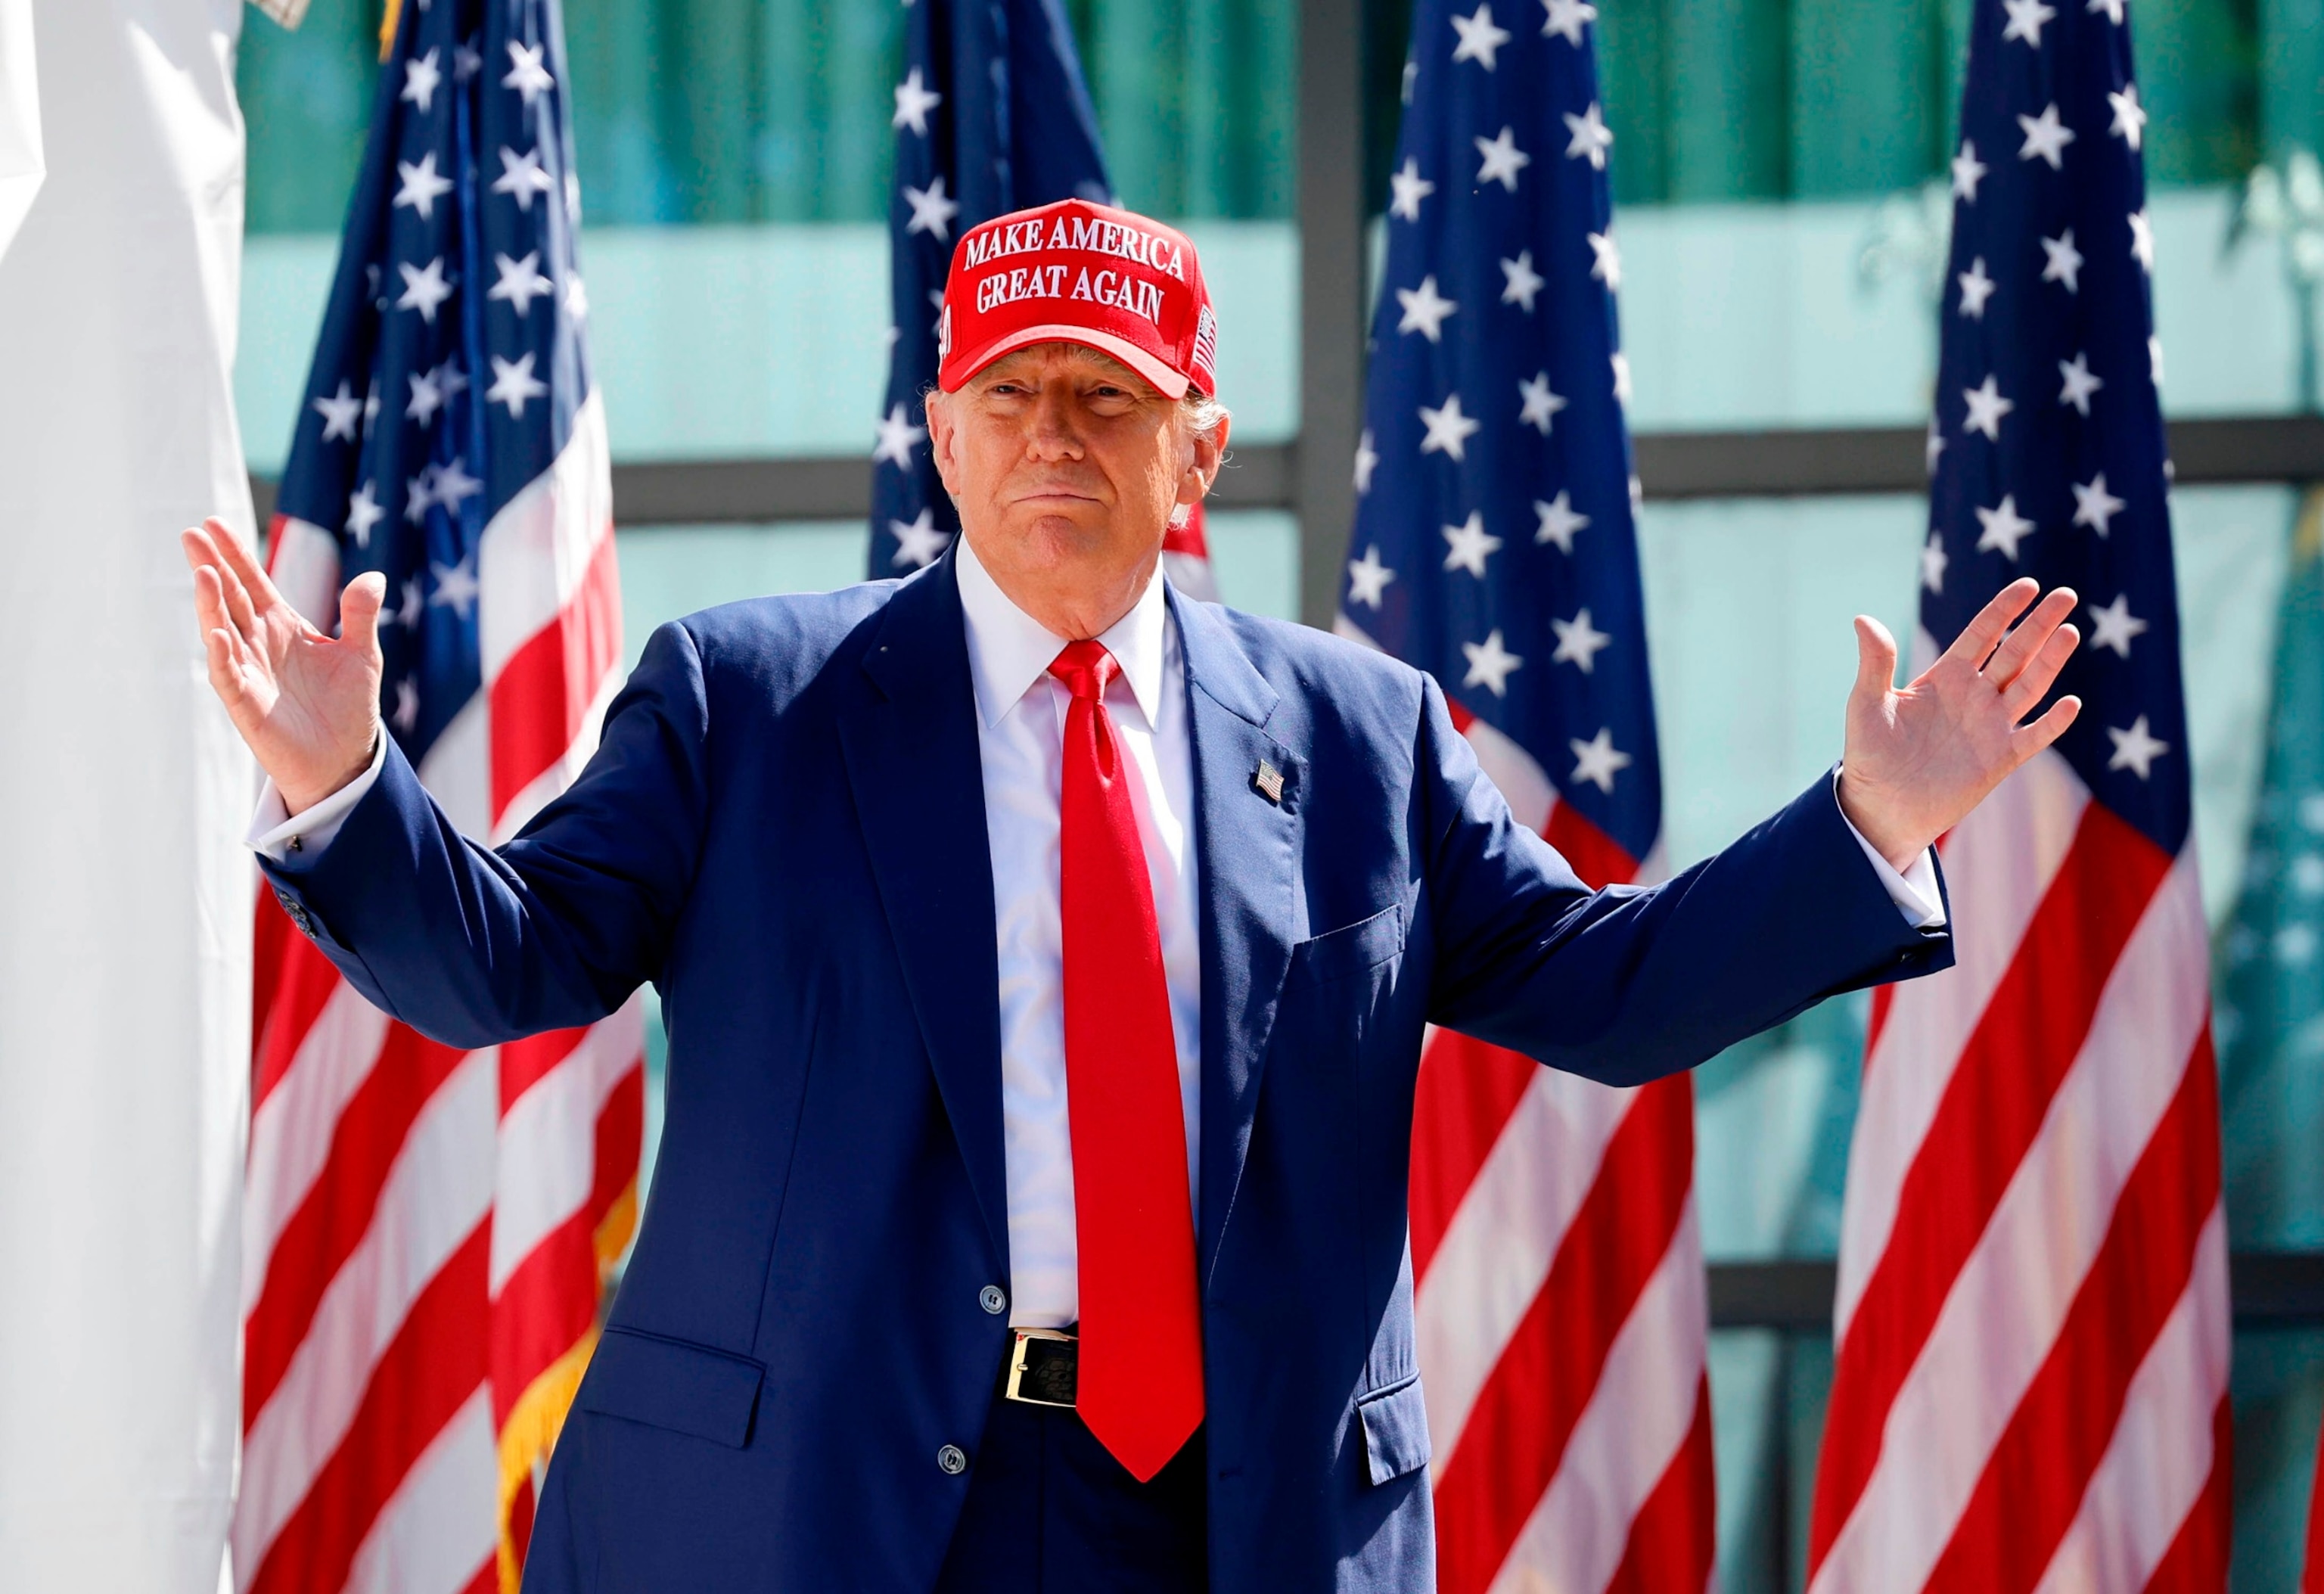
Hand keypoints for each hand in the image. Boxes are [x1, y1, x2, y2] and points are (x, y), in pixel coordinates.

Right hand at [182, 517, 385, 814]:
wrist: (345, 760)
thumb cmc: (348, 707)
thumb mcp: (362, 655)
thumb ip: (361, 616)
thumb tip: (375, 576)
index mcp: (283, 626)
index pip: (252, 582)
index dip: (235, 554)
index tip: (213, 523)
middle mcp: (259, 644)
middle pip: (229, 598)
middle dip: (211, 567)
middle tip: (190, 535)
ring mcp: (249, 672)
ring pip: (222, 632)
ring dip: (211, 605)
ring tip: (203, 574)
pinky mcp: (247, 705)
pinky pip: (229, 676)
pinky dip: (222, 655)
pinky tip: (217, 633)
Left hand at [1838, 578, 2082, 870]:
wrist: (1880, 806)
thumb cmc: (1869, 753)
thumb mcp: (1867, 703)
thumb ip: (1875, 662)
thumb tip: (1862, 618)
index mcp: (1946, 677)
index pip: (1982, 634)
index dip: (2005, 610)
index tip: (2029, 585)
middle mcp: (1974, 696)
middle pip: (2015, 652)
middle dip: (2039, 625)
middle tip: (2065, 594)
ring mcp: (1991, 726)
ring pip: (2029, 686)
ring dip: (2050, 662)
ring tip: (2069, 632)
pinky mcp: (2000, 759)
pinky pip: (2034, 736)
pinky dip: (2053, 723)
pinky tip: (2070, 703)